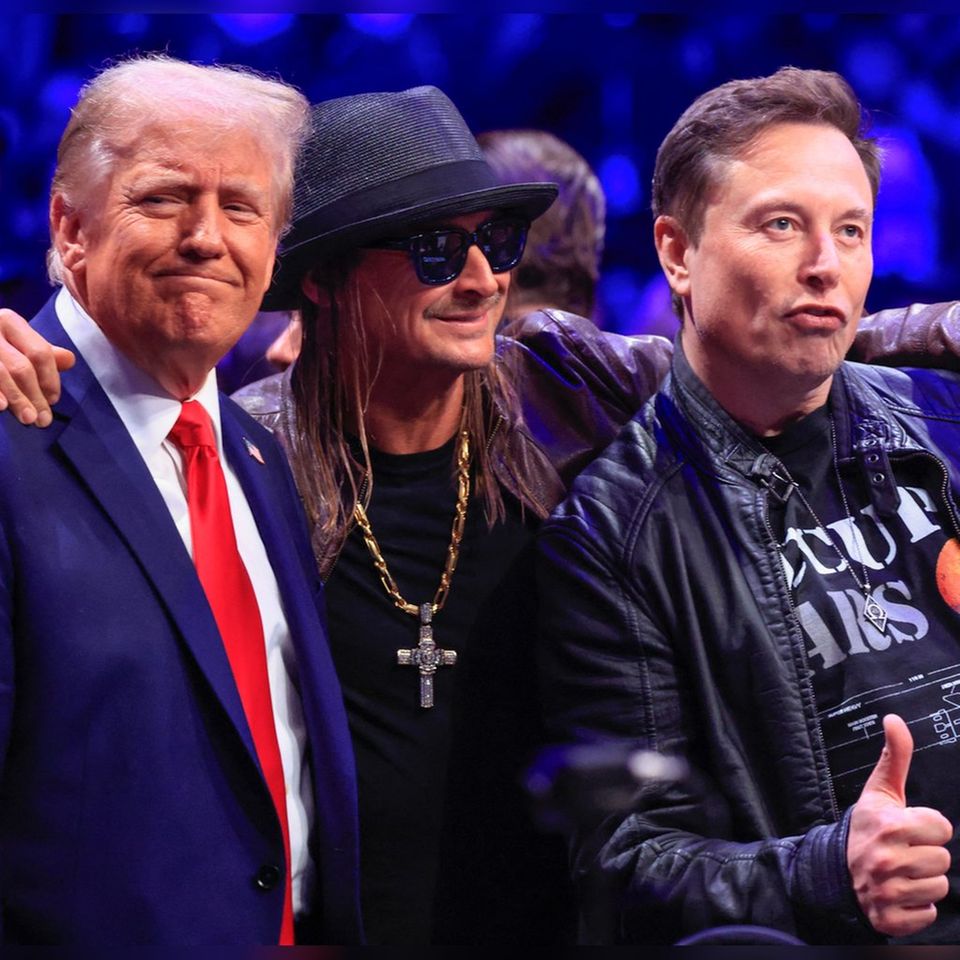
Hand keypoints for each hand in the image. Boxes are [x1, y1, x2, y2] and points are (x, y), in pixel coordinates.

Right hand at [0, 308, 74, 426]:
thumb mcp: (18, 343)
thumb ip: (42, 354)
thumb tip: (69, 360)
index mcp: (9, 322)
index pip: (39, 353)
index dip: (50, 378)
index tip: (53, 399)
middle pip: (21, 367)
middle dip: (35, 396)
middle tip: (44, 420)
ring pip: (1, 374)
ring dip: (17, 399)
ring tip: (29, 419)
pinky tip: (1, 407)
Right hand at [847, 714, 952, 936]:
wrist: (834, 871)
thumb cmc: (865, 828)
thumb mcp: (879, 791)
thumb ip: (895, 756)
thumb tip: (894, 719)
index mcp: (889, 826)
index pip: (942, 828)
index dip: (928, 827)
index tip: (908, 828)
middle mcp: (887, 859)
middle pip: (943, 859)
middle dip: (926, 854)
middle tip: (903, 851)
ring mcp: (888, 891)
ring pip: (938, 887)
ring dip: (923, 881)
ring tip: (901, 871)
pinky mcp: (890, 918)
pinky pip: (928, 913)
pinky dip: (916, 906)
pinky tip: (899, 892)